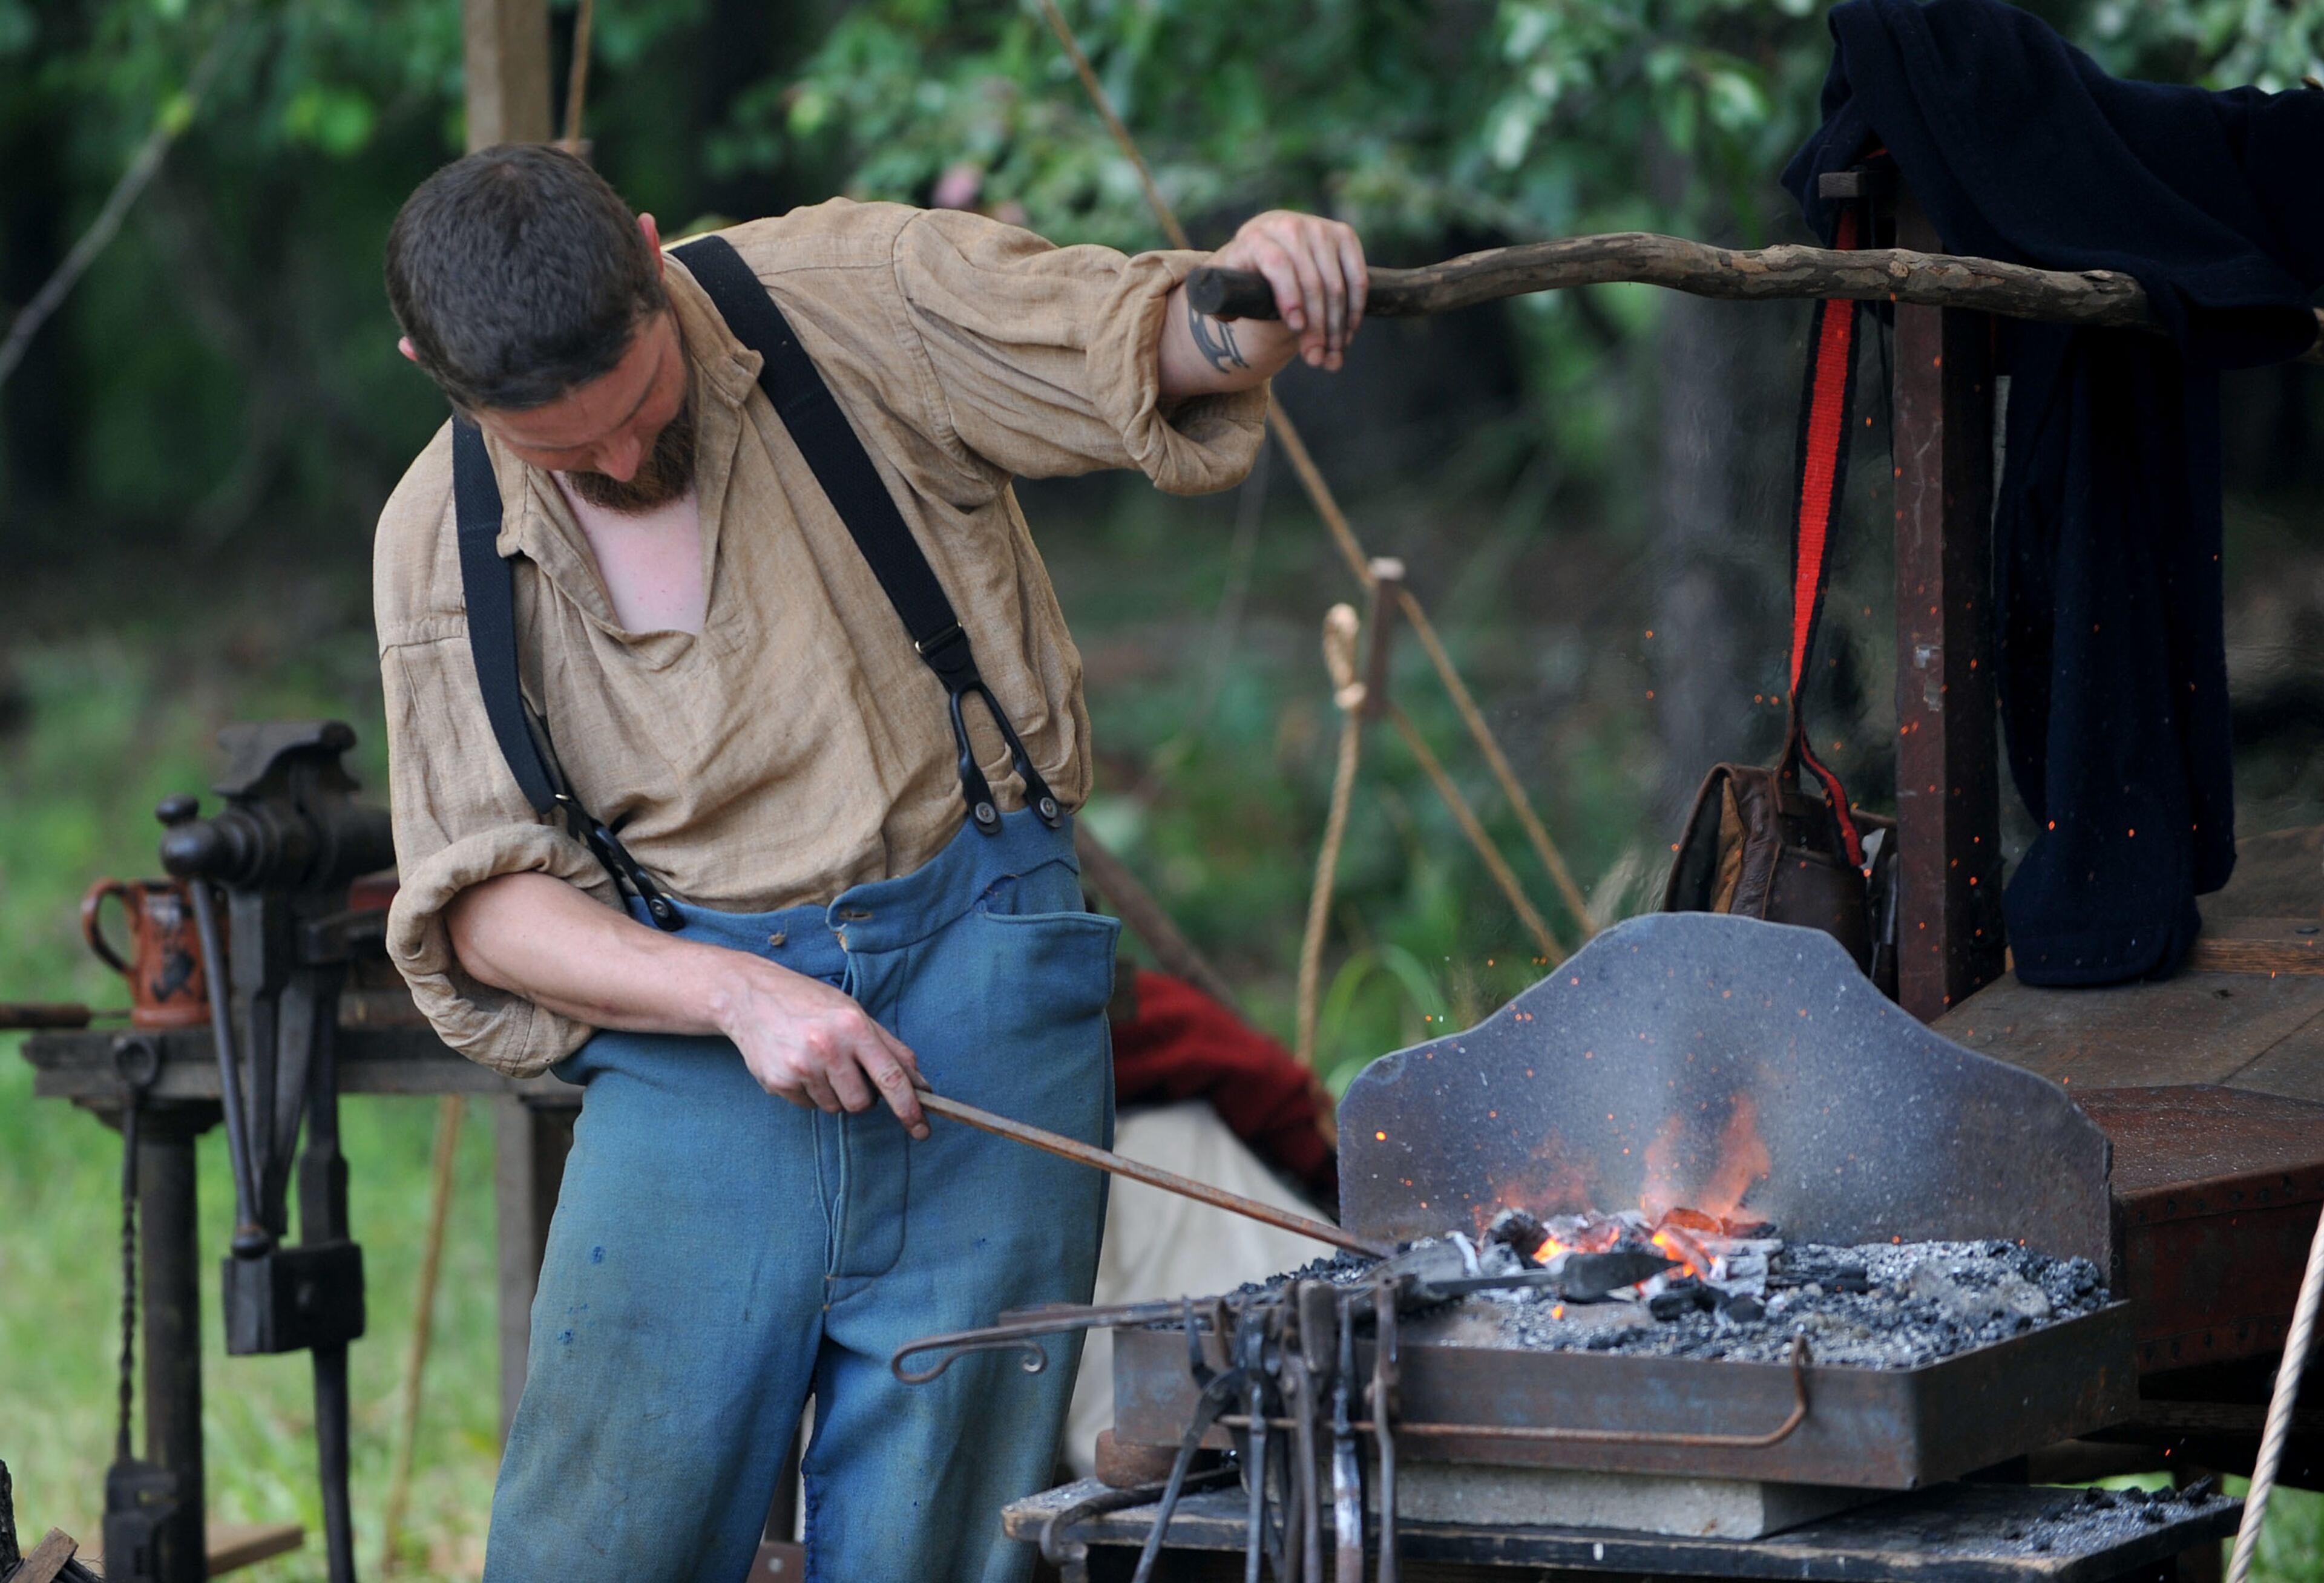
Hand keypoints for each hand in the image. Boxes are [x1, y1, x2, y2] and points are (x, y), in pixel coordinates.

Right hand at [714, 961, 929, 1137]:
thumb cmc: (810, 1003)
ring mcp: (800, 1067)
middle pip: (862, 1103)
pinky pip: (808, 1106)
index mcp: (854, 1026)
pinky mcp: (778, 1082)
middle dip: (861, 1096)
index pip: (891, 1077)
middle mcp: (828, 1047)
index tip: (922, 1130)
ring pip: (835, 1108)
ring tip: (817, 1061)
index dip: (910, 1108)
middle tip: (847, 1071)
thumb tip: (921, 1085)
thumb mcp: (855, 1013)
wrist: (750, 997)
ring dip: (833, 1093)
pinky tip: (797, 1065)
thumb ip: (891, 1049)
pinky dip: (809, 1092)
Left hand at [1208, 210, 1368, 370]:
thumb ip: (1221, 301)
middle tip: (1315, 359)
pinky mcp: (1344, 236)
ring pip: (1337, 285)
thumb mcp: (1227, 286)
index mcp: (1256, 237)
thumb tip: (1228, 316)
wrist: (1269, 246)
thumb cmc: (1247, 275)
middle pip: (1311, 281)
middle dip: (1316, 327)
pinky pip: (1357, 278)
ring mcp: (1320, 229)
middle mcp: (1289, 227)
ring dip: (1337, 328)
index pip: (1278, 265)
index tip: (1296, 328)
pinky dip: (1355, 310)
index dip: (1289, 297)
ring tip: (1331, 357)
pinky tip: (1346, 336)